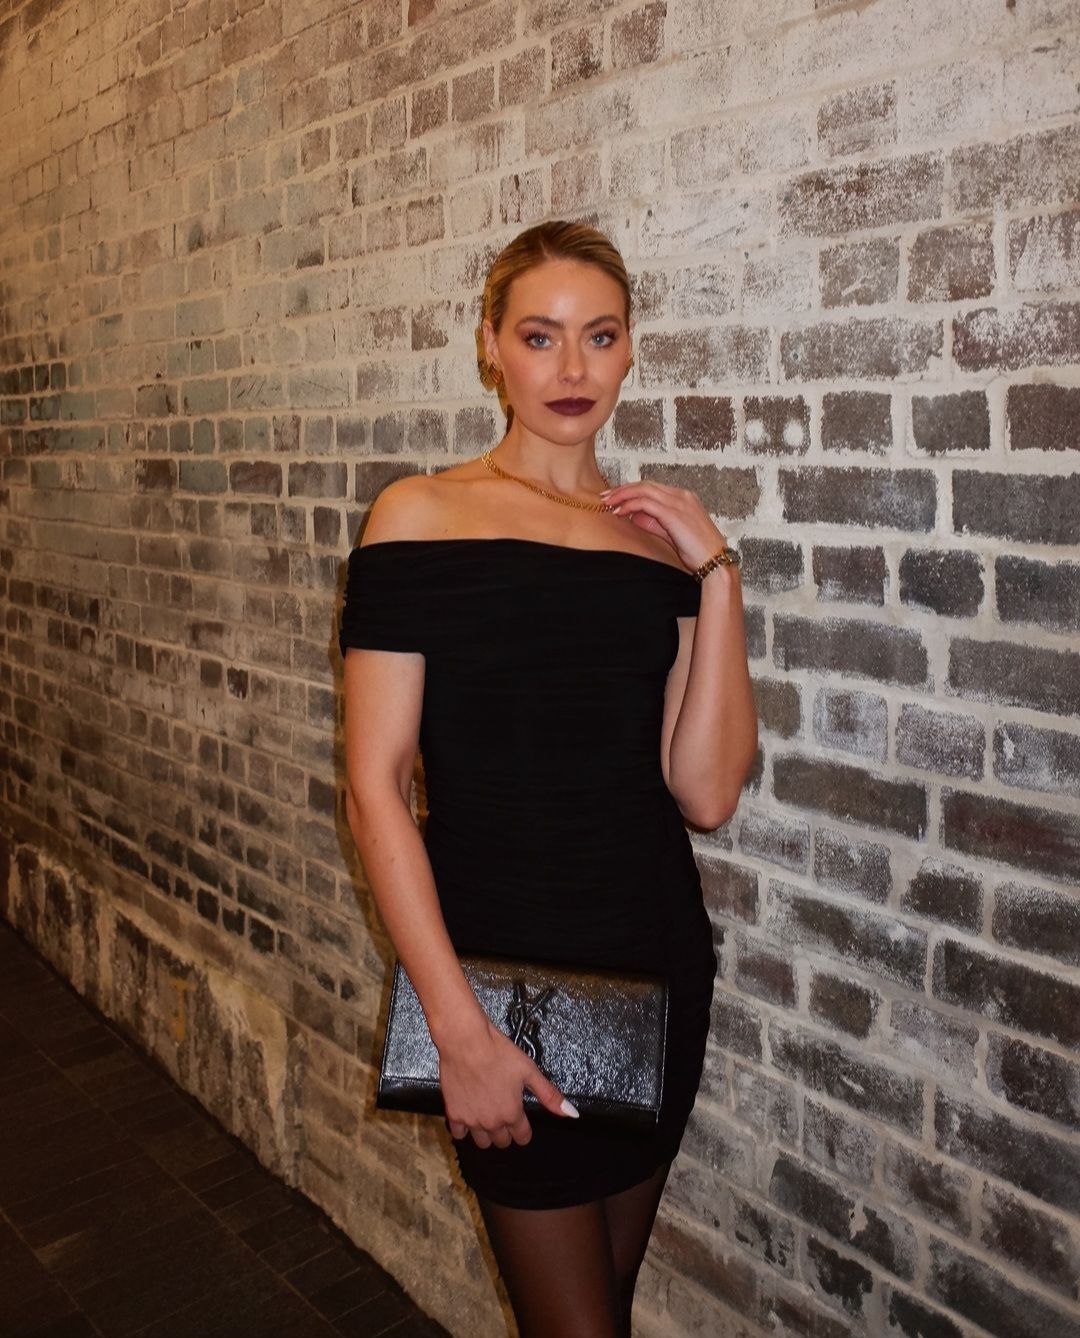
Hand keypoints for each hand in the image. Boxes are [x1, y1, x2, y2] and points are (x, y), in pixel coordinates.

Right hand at [438, 1017, 577, 1148]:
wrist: (466, 1042)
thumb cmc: (499, 1052)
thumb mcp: (529, 1071)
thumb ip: (550, 1096)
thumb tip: (572, 1114)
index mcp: (512, 1113)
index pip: (522, 1137)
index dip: (524, 1129)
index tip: (521, 1120)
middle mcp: (492, 1122)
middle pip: (502, 1141)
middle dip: (506, 1131)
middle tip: (504, 1112)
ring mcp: (471, 1120)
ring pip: (482, 1142)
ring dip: (487, 1133)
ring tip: (487, 1114)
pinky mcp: (453, 1114)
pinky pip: (459, 1134)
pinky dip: (464, 1128)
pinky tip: (469, 1113)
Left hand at [600, 481, 728, 571]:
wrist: (714, 562)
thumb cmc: (696, 551)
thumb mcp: (672, 533)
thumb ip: (654, 522)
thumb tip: (634, 515)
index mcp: (684, 497)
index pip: (652, 487)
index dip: (631, 490)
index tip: (615, 498)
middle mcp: (682, 495)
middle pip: (645, 485)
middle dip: (623, 489)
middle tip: (605, 497)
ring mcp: (679, 502)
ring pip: (644, 490)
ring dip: (623, 495)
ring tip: (608, 503)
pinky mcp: (674, 513)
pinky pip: (646, 503)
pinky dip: (630, 505)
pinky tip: (619, 512)